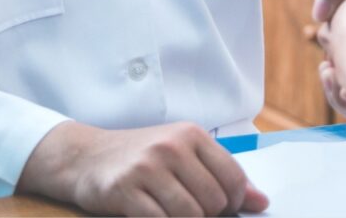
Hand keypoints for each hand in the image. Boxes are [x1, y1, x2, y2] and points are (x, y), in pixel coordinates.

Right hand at [19, 120, 269, 216]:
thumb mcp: (182, 154)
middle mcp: (170, 147)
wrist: (84, 156)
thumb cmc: (139, 157)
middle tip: (188, 211)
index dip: (233, 204)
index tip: (218, 208)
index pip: (233, 179)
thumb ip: (221, 175)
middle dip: (207, 216)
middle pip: (214, 202)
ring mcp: (147, 168)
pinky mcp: (125, 191)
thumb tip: (261, 202)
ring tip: (169, 213)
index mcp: (190, 135)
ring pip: (191, 216)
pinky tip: (153, 215)